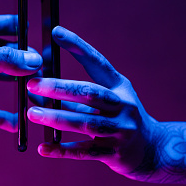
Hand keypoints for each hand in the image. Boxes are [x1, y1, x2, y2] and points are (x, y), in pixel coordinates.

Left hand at [27, 26, 156, 179]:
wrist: (153, 150)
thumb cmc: (121, 119)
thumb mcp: (108, 101)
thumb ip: (77, 95)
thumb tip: (38, 88)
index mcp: (120, 87)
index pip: (97, 62)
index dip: (77, 46)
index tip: (56, 32)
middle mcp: (123, 106)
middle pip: (89, 93)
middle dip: (59, 88)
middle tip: (32, 84)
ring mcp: (121, 130)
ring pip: (85, 123)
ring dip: (56, 118)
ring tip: (32, 113)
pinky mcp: (114, 153)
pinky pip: (84, 151)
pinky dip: (63, 150)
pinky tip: (44, 148)